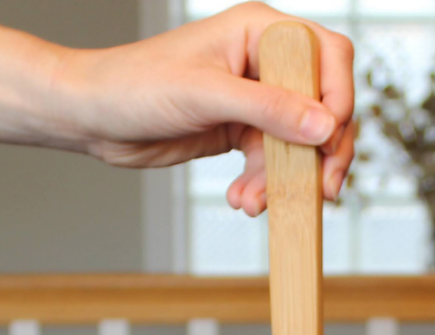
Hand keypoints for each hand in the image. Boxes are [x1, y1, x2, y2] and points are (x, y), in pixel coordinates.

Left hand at [56, 2, 355, 214]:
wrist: (95, 117)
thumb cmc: (136, 86)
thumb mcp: (206, 95)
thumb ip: (268, 109)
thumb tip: (324, 126)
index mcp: (259, 32)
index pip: (327, 57)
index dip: (338, 99)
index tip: (327, 141)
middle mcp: (263, 63)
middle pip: (323, 106)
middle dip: (321, 152)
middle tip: (321, 189)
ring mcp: (254, 99)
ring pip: (299, 142)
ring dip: (286, 179)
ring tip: (256, 202)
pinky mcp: (241, 131)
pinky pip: (273, 162)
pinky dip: (264, 186)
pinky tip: (243, 200)